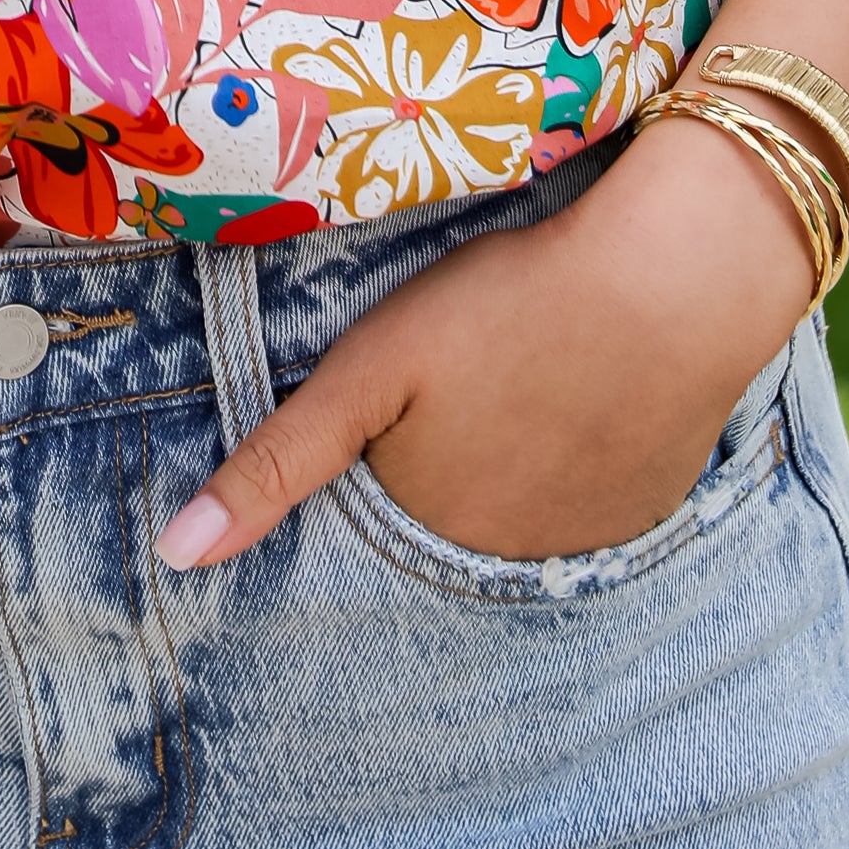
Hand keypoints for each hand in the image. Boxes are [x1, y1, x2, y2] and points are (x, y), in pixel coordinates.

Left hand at [156, 115, 816, 572]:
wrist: (670, 283)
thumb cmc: (507, 309)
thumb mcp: (372, 367)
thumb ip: (278, 462)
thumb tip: (177, 559)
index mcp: (426, 531)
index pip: (371, 514)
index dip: (375, 451)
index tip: (400, 402)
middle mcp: (503, 565)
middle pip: (441, 518)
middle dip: (440, 461)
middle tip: (469, 372)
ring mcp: (584, 545)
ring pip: (513, 513)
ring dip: (506, 466)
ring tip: (521, 375)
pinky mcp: (644, 512)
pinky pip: (582, 504)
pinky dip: (571, 461)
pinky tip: (577, 395)